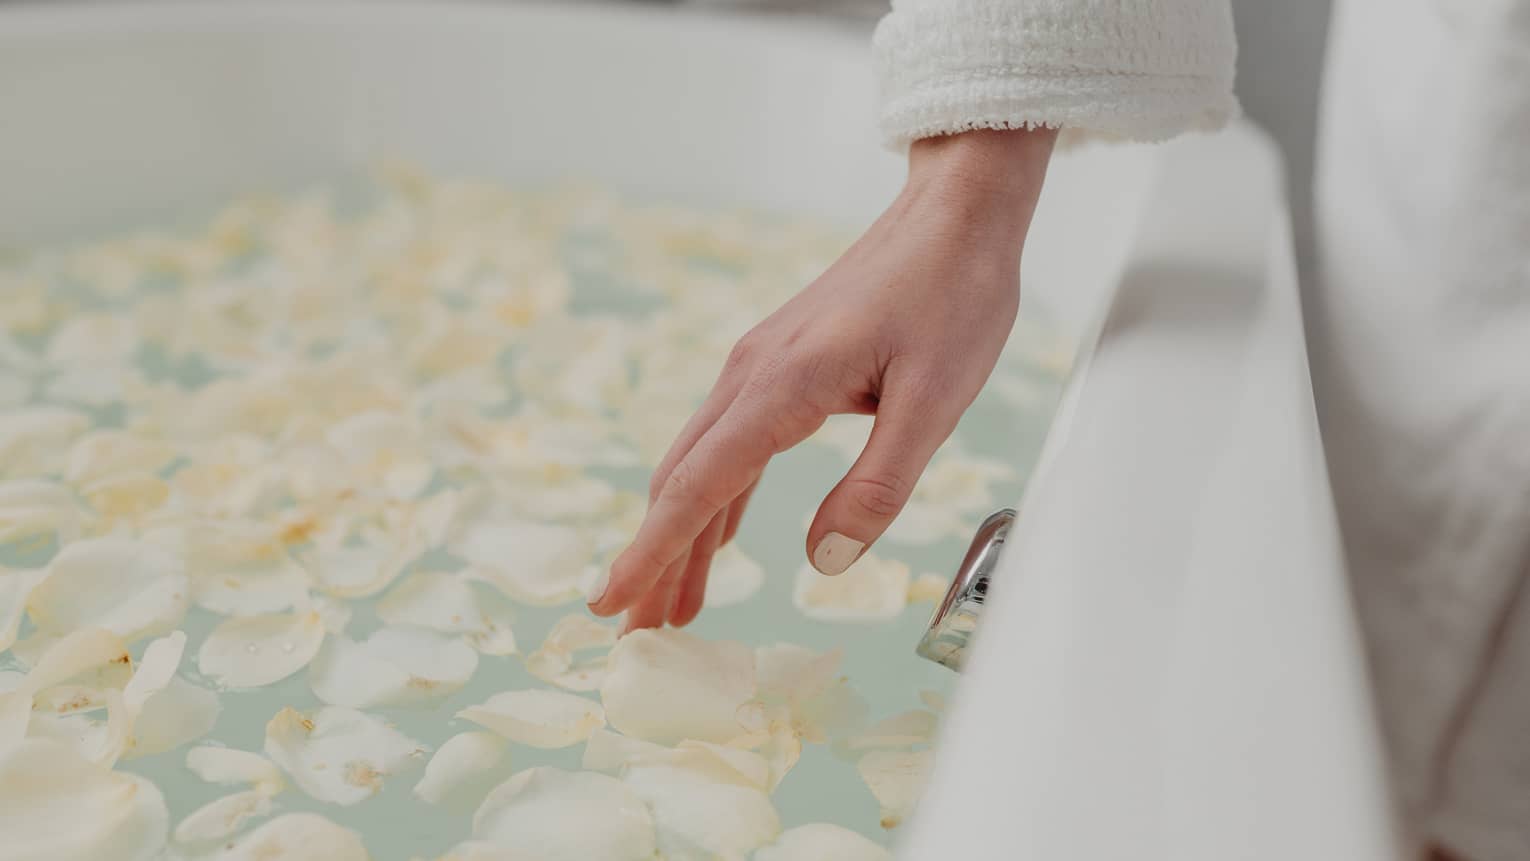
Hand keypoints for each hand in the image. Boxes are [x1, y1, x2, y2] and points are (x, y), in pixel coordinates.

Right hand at [589, 128, 1057, 630]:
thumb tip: (823, 563)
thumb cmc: (954, 295)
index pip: (696, 487)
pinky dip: (714, 499)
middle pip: (681, 482)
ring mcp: (760, 366)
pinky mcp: (780, 364)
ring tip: (672, 604)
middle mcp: (752, 375)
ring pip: (700, 464)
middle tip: (634, 631)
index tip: (611, 605)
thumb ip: (878, 484)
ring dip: (681, 535)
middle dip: (653, 559)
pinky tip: (719, 535)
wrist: (954, 213)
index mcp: (781, 386)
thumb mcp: (937, 400)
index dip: (651, 553)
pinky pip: (730, 444)